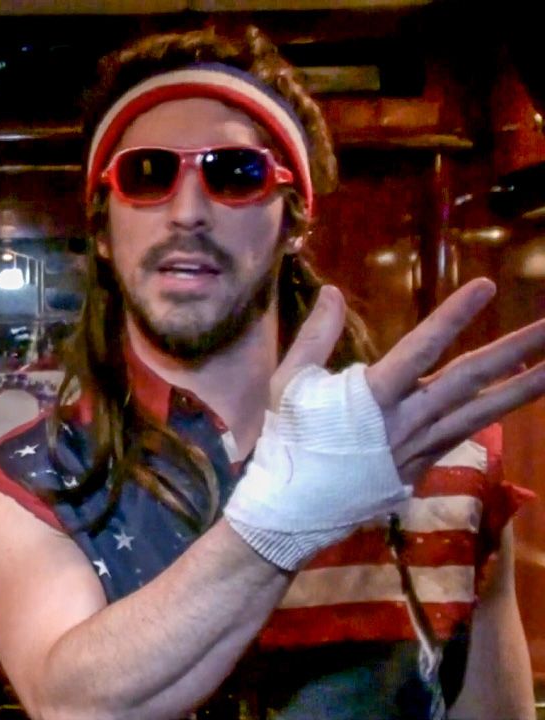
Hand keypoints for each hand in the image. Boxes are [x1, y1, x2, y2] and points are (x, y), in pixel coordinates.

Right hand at [274, 279, 544, 484]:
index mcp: (372, 396)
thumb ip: (316, 336)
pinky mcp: (424, 465)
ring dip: (527, 385)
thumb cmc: (287, 441)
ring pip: (483, 410)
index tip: (486, 286)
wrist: (292, 510)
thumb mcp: (289, 383)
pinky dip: (496, 409)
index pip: (421, 347)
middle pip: (470, 378)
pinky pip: (467, 431)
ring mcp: (421, 446)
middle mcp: (407, 420)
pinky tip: (517, 391)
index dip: (453, 316)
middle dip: (518, 349)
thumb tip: (332, 291)